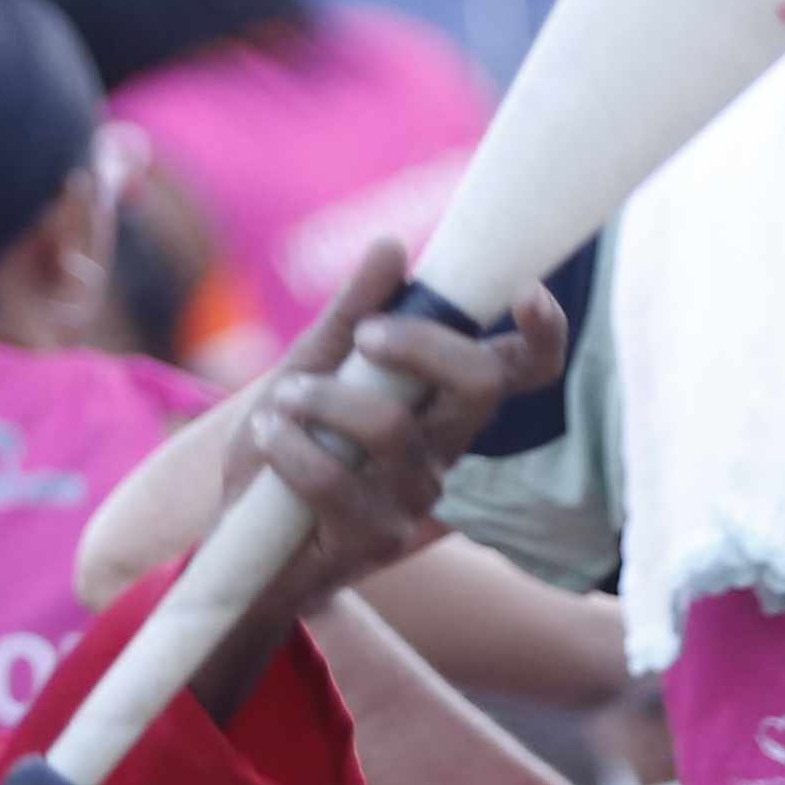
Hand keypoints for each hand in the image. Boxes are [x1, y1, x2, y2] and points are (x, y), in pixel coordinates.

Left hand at [244, 240, 564, 615]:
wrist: (241, 537)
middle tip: (364, 337)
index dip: (542, 335)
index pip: (519, 371)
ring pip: (394, 428)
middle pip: (479, 383)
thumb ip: (348, 314)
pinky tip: (268, 439)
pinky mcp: (378, 538)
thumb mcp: (308, 367)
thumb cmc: (285, 443)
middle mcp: (444, 447)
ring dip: (324, 400)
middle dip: (421, 342)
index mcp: (440, 401)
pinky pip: (337, 478)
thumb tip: (391, 246)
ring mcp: (417, 497)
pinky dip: (290, 446)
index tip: (529, 291)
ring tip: (283, 399)